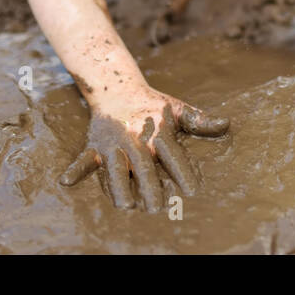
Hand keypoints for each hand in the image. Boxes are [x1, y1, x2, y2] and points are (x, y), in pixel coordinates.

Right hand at [59, 94, 228, 211]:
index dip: (183, 173)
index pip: (174, 156)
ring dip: (119, 186)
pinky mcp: (95, 147)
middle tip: (158, 207)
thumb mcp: (178, 109)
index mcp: (159, 134)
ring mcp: (114, 145)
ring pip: (115, 169)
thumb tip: (228, 124)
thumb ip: (200, 121)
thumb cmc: (153, 106)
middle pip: (144, 168)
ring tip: (125, 205)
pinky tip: (66, 181)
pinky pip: (83, 160)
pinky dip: (75, 170)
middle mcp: (136, 141)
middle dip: (151, 187)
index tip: (193, 191)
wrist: (118, 88)